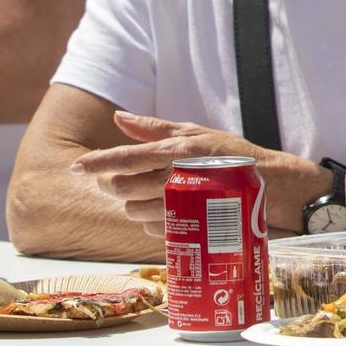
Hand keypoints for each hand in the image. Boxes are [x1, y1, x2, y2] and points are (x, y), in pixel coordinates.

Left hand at [69, 112, 324, 239]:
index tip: (74, 167)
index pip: (126, 158)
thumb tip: (118, 117)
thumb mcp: (197, 133)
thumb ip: (155, 128)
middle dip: (116, 185)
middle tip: (124, 181)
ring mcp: (180, 205)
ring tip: (155, 195)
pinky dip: (154, 220)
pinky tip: (170, 210)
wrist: (271, 189)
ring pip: (134, 210)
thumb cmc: (233, 156)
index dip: (97, 163)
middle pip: (123, 187)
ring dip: (135, 204)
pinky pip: (153, 228)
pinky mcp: (186, 228)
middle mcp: (175, 178)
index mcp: (175, 151)